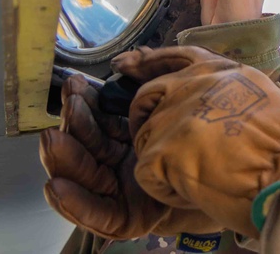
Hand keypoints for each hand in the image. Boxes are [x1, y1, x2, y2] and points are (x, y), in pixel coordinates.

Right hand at [40, 74, 221, 238]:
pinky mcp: (123, 218)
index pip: (98, 119)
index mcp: (125, 137)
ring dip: (64, 158)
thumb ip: (153, 75)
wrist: (226, 180)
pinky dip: (74, 201)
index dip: (85, 103)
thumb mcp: (179, 99)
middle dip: (74, 124)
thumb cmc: (199, 139)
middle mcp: (117, 162)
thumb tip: (123, 61)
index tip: (76, 84)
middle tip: (70, 103)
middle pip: (88, 145)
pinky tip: (56, 186)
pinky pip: (95, 211)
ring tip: (52, 140)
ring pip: (83, 175)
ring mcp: (118, 191)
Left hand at [111, 46, 279, 237]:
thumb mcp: (269, 95)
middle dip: (143, 112)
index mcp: (221, 71)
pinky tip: (187, 191)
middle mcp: (194, 84)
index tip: (128, 64)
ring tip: (182, 172)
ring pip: (144, 135)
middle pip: (149, 93)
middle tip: (147, 132)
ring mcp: (175, 115)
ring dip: (158, 155)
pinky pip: (146, 170)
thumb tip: (228, 100)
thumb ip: (237, 91)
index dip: (151, 60)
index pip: (178, 57)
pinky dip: (163, 185)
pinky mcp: (163, 150)